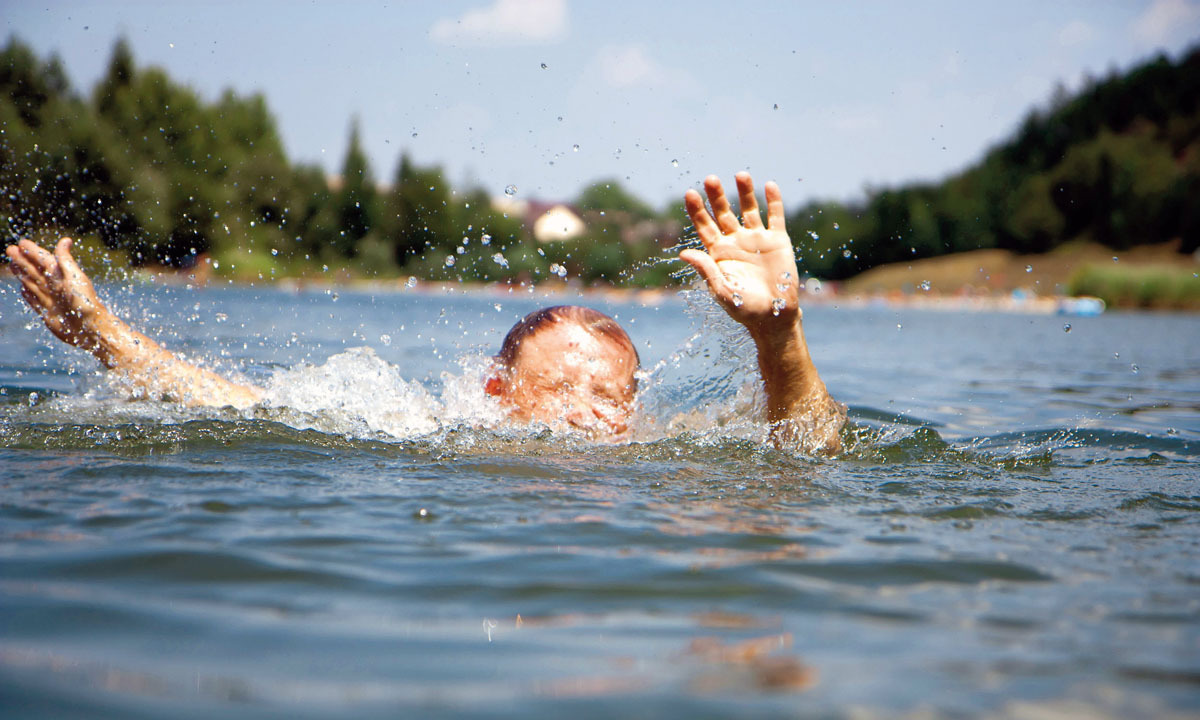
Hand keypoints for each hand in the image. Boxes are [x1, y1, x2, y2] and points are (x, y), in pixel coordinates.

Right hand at [6, 237, 111, 352]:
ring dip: (22, 273)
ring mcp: (51, 300)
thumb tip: (65, 240)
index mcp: (62, 276)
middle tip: (10, 249)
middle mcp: (55, 287)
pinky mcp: (47, 313)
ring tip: (12, 264)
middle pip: (35, 270)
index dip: (33, 251)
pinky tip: (22, 288)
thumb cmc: (85, 302)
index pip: (44, 260)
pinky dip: (28, 294)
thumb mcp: (75, 277)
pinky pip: (34, 300)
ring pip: (32, 283)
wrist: (90, 329)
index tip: (22, 242)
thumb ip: (66, 260)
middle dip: (23, 260)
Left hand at [680, 173, 800, 338]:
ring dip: (745, 192)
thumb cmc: (744, 308)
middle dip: (717, 196)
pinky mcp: (778, 241)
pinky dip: (773, 201)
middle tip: (710, 179)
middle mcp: (736, 241)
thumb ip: (706, 270)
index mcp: (718, 252)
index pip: (704, 226)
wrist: (774, 316)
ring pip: (749, 209)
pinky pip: (775, 217)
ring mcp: (757, 239)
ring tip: (741, 175)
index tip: (689, 193)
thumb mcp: (722, 290)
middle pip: (723, 212)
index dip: (697, 210)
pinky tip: (769, 186)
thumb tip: (684, 253)